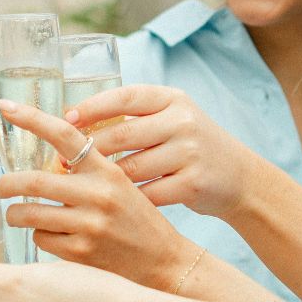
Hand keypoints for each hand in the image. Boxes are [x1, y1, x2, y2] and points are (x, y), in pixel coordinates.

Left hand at [0, 99, 201, 288]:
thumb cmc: (138, 220)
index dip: (32, 118)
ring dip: (16, 214)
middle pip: (33, 180)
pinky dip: (39, 236)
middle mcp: (97, 194)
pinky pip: (40, 238)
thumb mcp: (121, 185)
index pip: (65, 135)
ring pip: (29, 213)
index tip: (6, 106)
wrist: (164, 261)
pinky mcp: (80, 252)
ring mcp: (88, 225)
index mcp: (106, 170)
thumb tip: (49, 160)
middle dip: (6, 184)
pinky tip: (53, 237)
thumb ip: (88, 171)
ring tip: (18, 214)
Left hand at [66, 85, 265, 219]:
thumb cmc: (190, 145)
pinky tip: (112, 204)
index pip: (125, 97)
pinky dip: (126, 200)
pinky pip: (147, 194)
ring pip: (131, 168)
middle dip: (88, 150)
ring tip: (81, 185)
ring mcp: (189, 153)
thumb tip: (75, 123)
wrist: (238, 176)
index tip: (66, 119)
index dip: (93, 108)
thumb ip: (134, 116)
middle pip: (122, 135)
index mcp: (172, 99)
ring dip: (103, 180)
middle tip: (64, 161)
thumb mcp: (172, 118)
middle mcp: (182, 122)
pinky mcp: (192, 184)